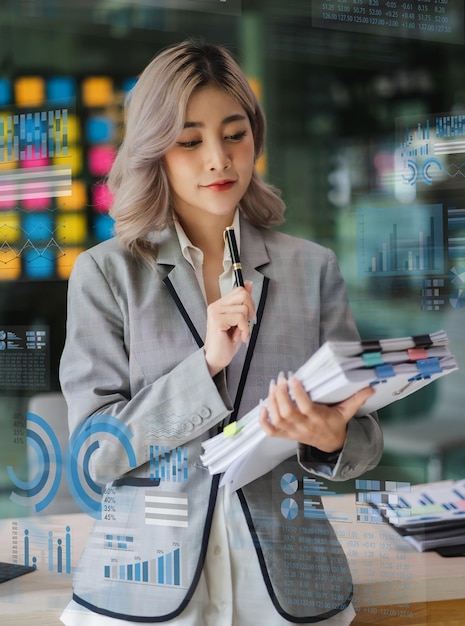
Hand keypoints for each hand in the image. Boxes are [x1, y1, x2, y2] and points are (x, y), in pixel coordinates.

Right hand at [204, 282, 255, 375]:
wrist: (216, 359)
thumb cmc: (227, 342)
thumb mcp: (239, 320)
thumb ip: (243, 302)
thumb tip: (249, 284)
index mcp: (220, 304)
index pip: (240, 290)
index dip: (250, 302)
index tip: (248, 317)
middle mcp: (215, 306)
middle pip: (243, 295)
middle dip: (250, 310)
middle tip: (245, 325)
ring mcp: (215, 312)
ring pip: (243, 308)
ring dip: (246, 325)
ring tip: (238, 334)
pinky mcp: (217, 320)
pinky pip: (240, 318)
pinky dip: (244, 330)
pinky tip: (238, 338)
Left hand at [259, 374, 374, 451]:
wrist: (330, 444)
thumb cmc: (336, 424)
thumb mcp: (347, 412)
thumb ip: (357, 399)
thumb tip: (371, 387)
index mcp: (318, 419)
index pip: (305, 407)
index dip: (297, 393)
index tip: (294, 378)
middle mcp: (303, 426)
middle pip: (287, 412)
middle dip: (281, 395)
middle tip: (280, 378)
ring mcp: (293, 432)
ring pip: (277, 419)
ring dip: (272, 402)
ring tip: (273, 386)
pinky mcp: (285, 435)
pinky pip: (270, 431)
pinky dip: (263, 420)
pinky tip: (262, 406)